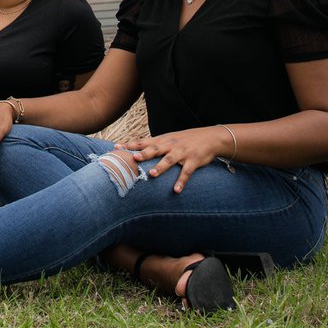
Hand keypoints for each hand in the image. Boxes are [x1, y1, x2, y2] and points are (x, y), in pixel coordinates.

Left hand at [115, 126, 232, 193]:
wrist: (211, 137)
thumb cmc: (185, 139)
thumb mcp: (169, 139)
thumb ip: (154, 145)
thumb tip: (135, 150)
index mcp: (163, 140)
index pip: (143, 141)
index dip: (130, 145)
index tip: (116, 148)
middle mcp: (171, 145)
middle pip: (155, 149)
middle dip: (144, 153)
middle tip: (133, 158)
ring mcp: (182, 153)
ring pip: (169, 160)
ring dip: (161, 167)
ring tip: (152, 174)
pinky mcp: (194, 161)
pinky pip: (186, 172)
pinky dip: (181, 181)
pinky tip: (176, 190)